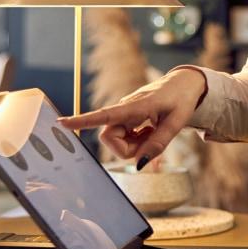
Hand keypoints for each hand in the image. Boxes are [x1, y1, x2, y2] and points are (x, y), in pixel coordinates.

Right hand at [58, 68, 206, 161]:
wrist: (185, 83)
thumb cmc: (181, 100)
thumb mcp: (176, 123)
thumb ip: (158, 144)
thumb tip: (139, 164)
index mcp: (135, 106)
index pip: (104, 115)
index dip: (82, 120)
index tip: (62, 123)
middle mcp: (125, 109)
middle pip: (110, 138)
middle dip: (128, 148)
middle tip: (152, 138)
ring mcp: (125, 113)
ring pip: (118, 140)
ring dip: (135, 144)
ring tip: (154, 130)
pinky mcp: (127, 117)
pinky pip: (124, 137)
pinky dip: (138, 139)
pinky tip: (150, 128)